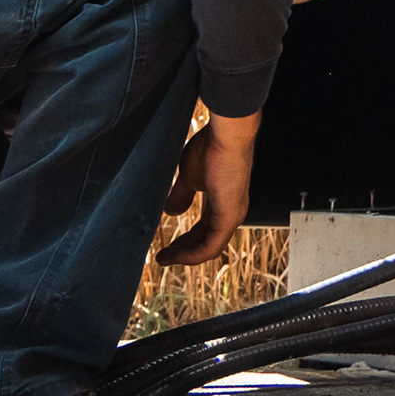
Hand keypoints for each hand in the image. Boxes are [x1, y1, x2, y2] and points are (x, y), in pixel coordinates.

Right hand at [157, 113, 256, 265]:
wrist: (225, 136)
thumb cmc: (210, 149)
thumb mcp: (189, 176)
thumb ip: (182, 194)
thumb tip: (171, 212)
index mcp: (222, 200)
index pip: (204, 228)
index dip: (185, 240)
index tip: (165, 247)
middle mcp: (231, 211)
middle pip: (205, 240)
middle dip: (182, 250)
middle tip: (162, 257)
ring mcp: (232, 215)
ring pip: (208, 248)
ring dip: (184, 256)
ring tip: (163, 259)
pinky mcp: (230, 217)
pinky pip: (211, 247)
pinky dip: (192, 255)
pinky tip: (175, 256)